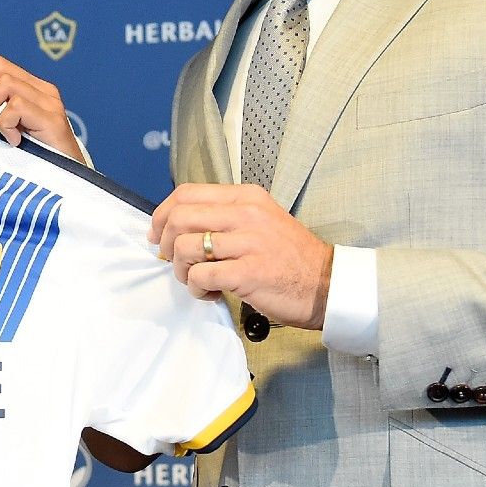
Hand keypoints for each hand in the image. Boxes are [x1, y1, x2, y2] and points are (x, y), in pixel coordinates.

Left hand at [0, 56, 82, 160]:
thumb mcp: (3, 132)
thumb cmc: (32, 162)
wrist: (69, 184)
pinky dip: (4, 124)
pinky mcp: (53, 119)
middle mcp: (41, 90)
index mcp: (29, 88)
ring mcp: (49, 103)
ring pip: (4, 83)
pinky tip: (11, 142)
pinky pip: (16, 107)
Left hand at [149, 183, 333, 329]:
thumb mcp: (261, 221)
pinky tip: (211, 293)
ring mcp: (248, 242)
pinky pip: (201, 276)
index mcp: (246, 198)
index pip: (186, 193)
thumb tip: (178, 226)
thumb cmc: (291, 257)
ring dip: (182, 271)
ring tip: (197, 281)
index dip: (162, 214)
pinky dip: (197, 289)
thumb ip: (225, 217)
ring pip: (185, 248)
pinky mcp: (248, 272)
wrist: (328, 285)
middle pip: (179, 217)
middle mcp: (246, 214)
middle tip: (174, 262)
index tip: (157, 234)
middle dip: (165, 243)